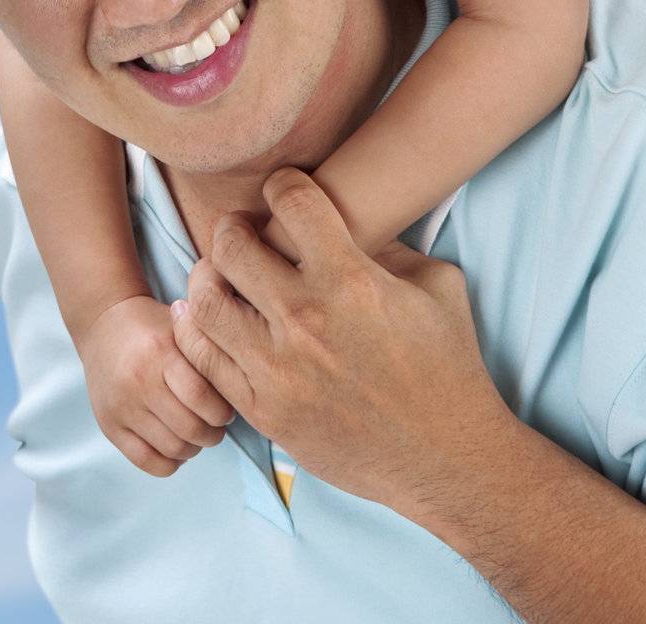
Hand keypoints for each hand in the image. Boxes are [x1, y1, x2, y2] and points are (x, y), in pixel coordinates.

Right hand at [77, 294, 235, 477]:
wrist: (104, 325)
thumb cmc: (153, 328)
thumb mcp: (182, 328)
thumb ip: (209, 353)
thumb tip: (245, 387)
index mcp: (159, 352)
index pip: (201, 397)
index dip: (222, 412)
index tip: (227, 410)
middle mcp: (137, 380)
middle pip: (189, 428)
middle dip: (213, 434)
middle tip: (216, 426)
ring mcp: (121, 406)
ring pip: (172, 449)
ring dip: (194, 448)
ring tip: (196, 433)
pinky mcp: (109, 425)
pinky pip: (148, 462)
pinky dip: (170, 462)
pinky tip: (175, 445)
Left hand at [169, 168, 511, 510]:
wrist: (450, 460)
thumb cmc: (448, 369)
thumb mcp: (438, 288)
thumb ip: (390, 244)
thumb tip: (350, 216)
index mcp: (351, 281)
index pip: (290, 201)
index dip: (281, 184)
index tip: (282, 190)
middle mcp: (307, 319)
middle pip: (231, 246)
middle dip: (232, 227)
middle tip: (241, 231)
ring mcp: (280, 369)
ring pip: (206, 301)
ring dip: (207, 277)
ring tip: (220, 275)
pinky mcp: (264, 410)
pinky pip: (204, 359)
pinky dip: (195, 330)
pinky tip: (208, 318)